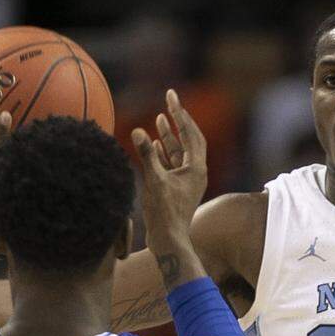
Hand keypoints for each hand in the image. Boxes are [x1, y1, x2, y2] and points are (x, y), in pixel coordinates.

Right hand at [130, 89, 207, 251]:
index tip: (171, 95)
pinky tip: (157, 144)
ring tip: (160, 118)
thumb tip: (137, 130)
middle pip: (190, 138)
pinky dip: (166, 152)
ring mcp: (189, 180)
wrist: (169, 241)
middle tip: (170, 101)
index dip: (179, 112)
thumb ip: (147, 155)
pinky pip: (174, 164)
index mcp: (197, 168)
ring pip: (181, 152)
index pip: (190, 132)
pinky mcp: (179, 188)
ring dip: (171, 135)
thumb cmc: (164, 214)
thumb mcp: (154, 181)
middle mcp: (196, 172)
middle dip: (179, 119)